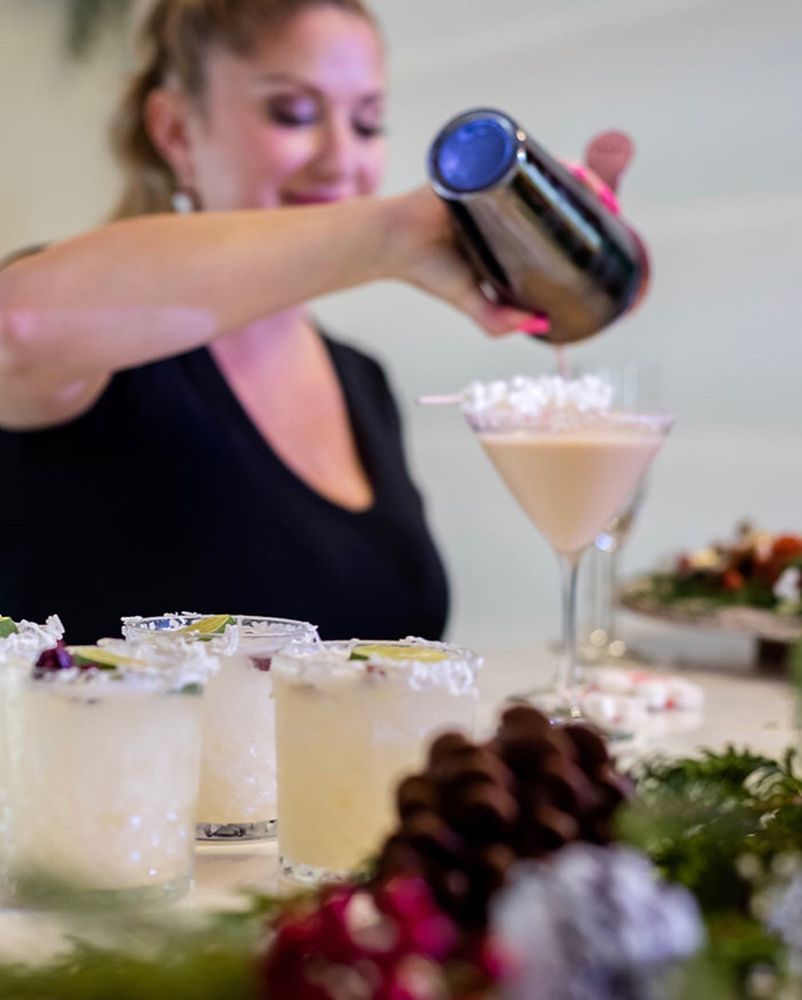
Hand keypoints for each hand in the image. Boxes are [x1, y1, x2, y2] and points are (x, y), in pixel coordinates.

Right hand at [387, 130, 634, 337]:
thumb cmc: (427, 268)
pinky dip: (546, 159)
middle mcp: (502, 200)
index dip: (579, 216)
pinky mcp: (478, 163)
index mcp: (505, 228)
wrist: (392, 244)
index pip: (550, 216)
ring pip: (542, 171)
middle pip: (552, 189)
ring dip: (573, 174)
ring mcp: (491, 180)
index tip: (604, 223)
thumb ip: (498, 320)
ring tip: (597, 191)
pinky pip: (518, 153)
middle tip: (606, 207)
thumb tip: (541, 325)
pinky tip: (570, 168)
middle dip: (585, 193)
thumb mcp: (471, 300)